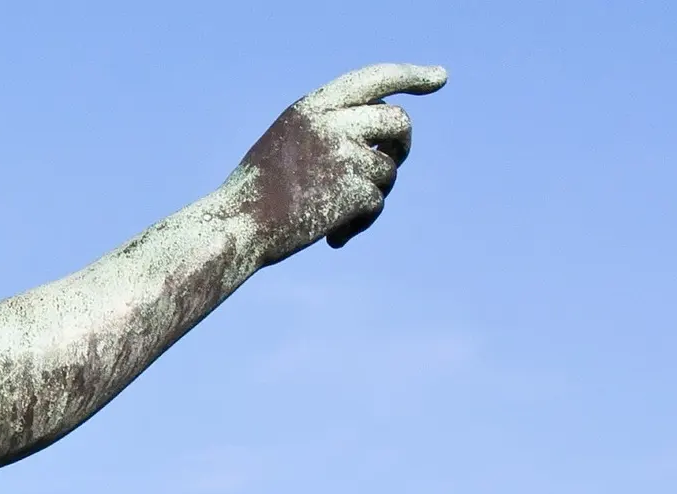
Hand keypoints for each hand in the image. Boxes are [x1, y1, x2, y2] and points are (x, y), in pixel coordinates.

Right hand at [231, 63, 447, 264]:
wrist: (236, 226)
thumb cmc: (259, 193)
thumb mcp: (290, 146)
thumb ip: (332, 133)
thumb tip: (386, 148)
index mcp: (313, 107)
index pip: (374, 79)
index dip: (411, 75)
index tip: (440, 77)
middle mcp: (332, 123)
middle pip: (398, 121)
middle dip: (400, 144)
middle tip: (392, 160)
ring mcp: (345, 155)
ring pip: (388, 170)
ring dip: (371, 194)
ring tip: (337, 215)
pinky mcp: (354, 190)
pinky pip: (377, 203)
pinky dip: (359, 223)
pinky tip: (333, 236)